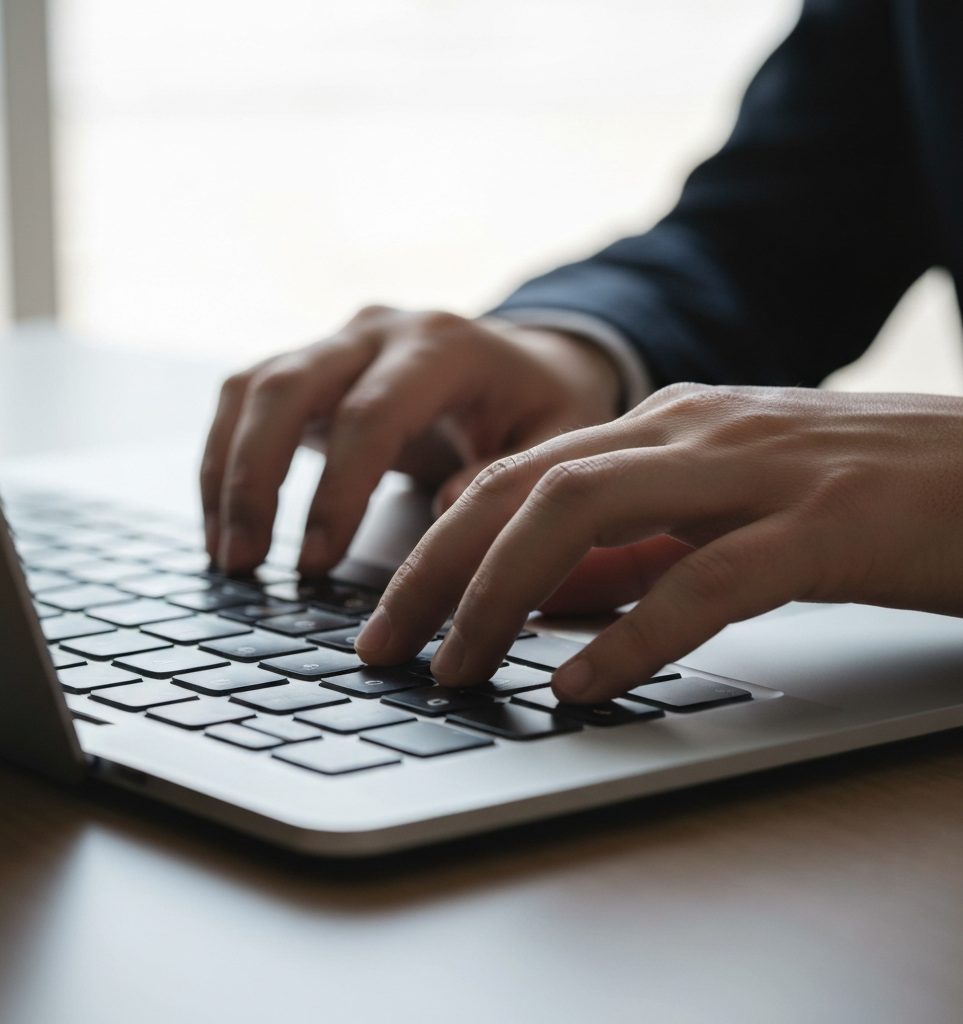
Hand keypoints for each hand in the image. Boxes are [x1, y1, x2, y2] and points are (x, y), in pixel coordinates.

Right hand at [200, 306, 620, 573]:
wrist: (527, 360)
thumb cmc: (544, 405)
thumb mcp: (561, 438)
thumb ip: (514, 473)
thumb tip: (445, 510)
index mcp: (445, 346)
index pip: (372, 413)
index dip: (337, 490)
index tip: (316, 562)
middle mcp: (381, 330)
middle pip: (289, 387)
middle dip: (255, 478)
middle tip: (245, 562)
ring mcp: (339, 341)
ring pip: (253, 387)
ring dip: (227, 470)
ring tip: (228, 554)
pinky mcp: (313, 363)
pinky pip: (246, 398)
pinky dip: (225, 458)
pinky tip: (225, 520)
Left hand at [355, 385, 962, 701]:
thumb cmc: (867, 495)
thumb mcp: (729, 510)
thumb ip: (641, 544)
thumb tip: (546, 596)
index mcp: (670, 426)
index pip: (519, 472)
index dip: (439, 540)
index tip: (392, 607)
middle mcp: (696, 432)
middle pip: (526, 487)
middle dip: (437, 568)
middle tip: (384, 646)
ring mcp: (759, 470)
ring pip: (588, 512)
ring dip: (502, 596)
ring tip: (454, 669)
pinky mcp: (827, 523)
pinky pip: (705, 579)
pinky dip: (632, 634)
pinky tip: (578, 686)